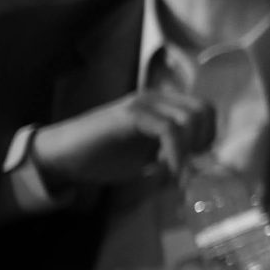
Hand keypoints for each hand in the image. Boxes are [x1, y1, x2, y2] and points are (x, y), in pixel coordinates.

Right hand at [28, 90, 219, 188]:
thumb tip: (200, 168)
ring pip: (189, 119)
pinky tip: (165, 170)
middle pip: (203, 111)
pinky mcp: (130, 114)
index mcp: (163, 105)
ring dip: (187, 150)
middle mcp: (157, 98)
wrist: (62, 157)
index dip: (207, 137)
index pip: (205, 110)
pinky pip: (168, 129)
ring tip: (170, 171)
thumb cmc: (103, 157)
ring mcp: (143, 103)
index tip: (193, 162)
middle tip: (184, 166)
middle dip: (202, 142)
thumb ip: (172, 154)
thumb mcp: (148, 157)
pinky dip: (175, 154)